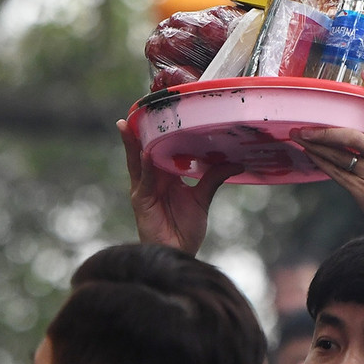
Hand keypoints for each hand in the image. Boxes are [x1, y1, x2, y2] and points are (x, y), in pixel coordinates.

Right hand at [117, 118, 239, 254]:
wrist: (180, 253)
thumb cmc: (186, 229)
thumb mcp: (202, 198)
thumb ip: (213, 178)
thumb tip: (234, 162)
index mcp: (163, 176)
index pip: (156, 149)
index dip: (153, 133)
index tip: (154, 112)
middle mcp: (151, 180)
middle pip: (141, 151)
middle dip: (136, 132)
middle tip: (135, 110)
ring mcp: (144, 190)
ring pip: (136, 161)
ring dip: (132, 143)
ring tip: (129, 124)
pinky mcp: (142, 202)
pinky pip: (145, 181)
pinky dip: (145, 167)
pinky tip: (145, 154)